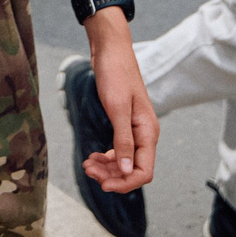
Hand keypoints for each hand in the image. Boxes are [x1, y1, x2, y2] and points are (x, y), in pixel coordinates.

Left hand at [79, 30, 157, 195]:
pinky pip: (120, 151)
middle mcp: (145, 134)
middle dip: (111, 176)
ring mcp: (136, 131)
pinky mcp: (125, 126)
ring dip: (107, 168)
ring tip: (87, 164)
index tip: (103, 185)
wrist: (111, 51)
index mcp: (148, 132)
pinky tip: (93, 157)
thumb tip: (127, 170)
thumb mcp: (117, 108)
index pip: (143, 171)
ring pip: (125, 163)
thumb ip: (124, 140)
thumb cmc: (115, 74)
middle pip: (133, 170)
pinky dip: (107, 158)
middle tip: (87, 169)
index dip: (125, 183)